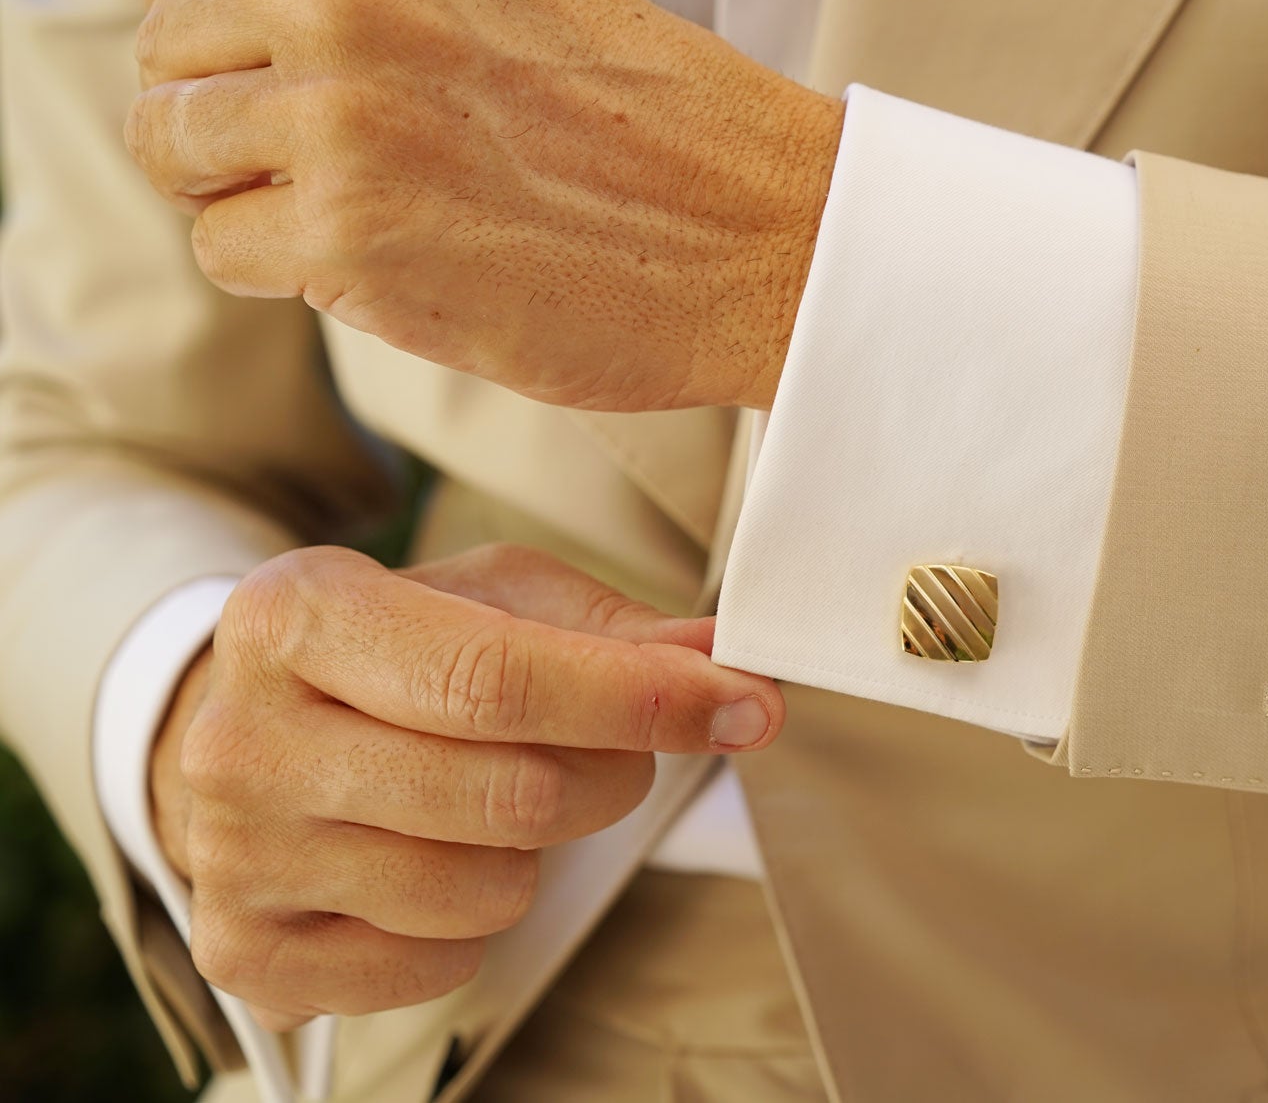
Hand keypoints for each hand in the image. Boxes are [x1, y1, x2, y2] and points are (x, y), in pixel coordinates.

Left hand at [124, 0, 843, 411]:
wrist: (763, 232)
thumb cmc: (654, 119)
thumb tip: (226, 32)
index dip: (206, 16)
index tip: (254, 68)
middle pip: (169, 50)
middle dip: (222, 113)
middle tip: (319, 161)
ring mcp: (340, 114)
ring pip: (174, 148)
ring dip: (244, 192)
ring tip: (354, 209)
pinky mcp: (348, 237)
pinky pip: (223, 248)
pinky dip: (283, 267)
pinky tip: (381, 260)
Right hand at [146, 544, 781, 1028]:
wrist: (254, 729)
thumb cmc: (394, 654)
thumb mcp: (494, 599)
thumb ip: (614, 630)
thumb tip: (728, 659)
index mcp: (299, 615)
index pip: (494, 678)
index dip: (636, 700)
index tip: (738, 704)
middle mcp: (242, 736)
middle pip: (507, 793)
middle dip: (608, 777)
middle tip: (613, 754)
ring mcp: (233, 854)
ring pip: (481, 890)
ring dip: (534, 856)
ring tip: (496, 803)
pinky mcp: (244, 952)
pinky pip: (434, 964)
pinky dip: (469, 926)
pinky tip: (433, 863)